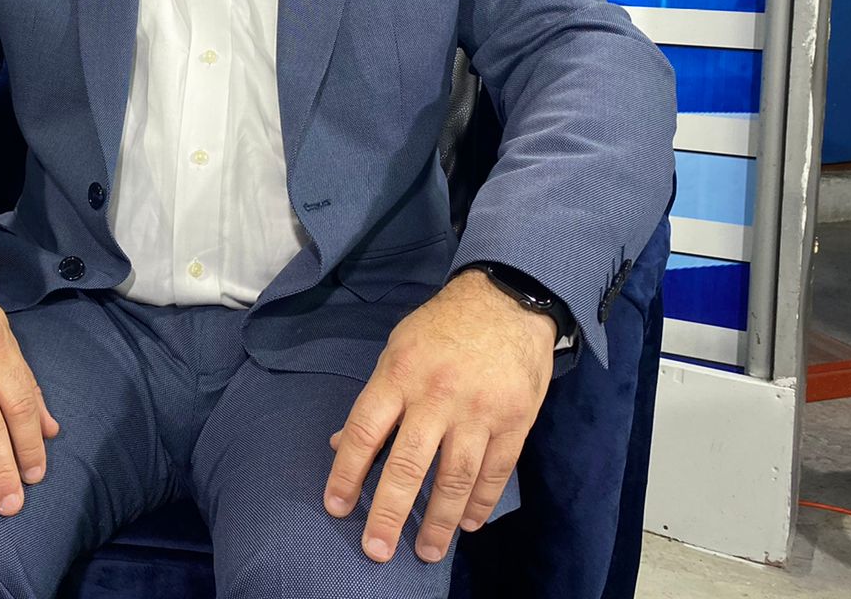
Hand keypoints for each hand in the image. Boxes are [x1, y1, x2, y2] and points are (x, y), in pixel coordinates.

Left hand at [322, 268, 554, 562]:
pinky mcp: (515, 420)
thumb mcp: (397, 349)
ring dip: (438, 520)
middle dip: (389, 512)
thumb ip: (375, 399)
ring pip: (455, 477)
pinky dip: (481, 502)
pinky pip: (496, 472)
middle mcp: (437, 395)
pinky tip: (467, 523)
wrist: (507, 300)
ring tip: (426, 551)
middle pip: (408, 464)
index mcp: (401, 373)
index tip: (336, 507)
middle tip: (376, 550)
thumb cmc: (443, 326)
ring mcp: (479, 410)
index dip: (348, 473)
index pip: (367, 431)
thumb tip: (341, 443)